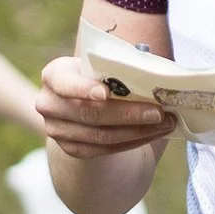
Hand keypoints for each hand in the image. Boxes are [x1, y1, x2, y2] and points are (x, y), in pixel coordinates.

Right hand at [36, 56, 180, 159]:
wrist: (82, 99)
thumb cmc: (98, 73)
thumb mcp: (100, 63)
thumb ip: (118, 66)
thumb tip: (154, 72)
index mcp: (54, 75)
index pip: (65, 83)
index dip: (83, 89)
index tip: (105, 93)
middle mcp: (49, 104)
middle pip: (89, 114)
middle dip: (128, 114)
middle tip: (158, 112)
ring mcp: (57, 130)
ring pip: (100, 136)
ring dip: (137, 131)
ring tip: (165, 124)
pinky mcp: (71, 149)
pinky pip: (104, 150)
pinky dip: (132, 142)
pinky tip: (153, 134)